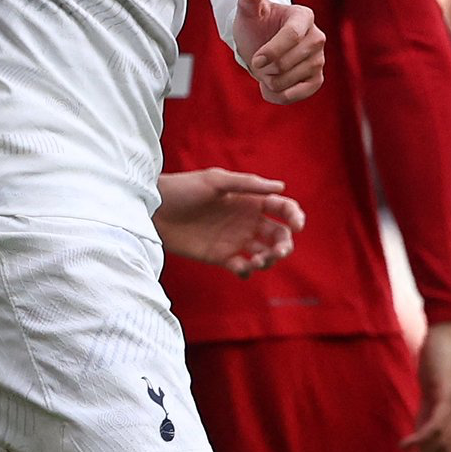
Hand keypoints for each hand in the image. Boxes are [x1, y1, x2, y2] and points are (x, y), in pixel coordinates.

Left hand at [154, 168, 304, 274]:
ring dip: (269, 260)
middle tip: (278, 251)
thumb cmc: (182, 189)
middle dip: (284, 245)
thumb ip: (247, 184)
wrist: (153, 210)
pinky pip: (243, 267)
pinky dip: (249, 271)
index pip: (281, 209)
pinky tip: (243, 267)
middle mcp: (246, 220)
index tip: (297, 226)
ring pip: (264, 254)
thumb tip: (281, 187)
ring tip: (257, 261)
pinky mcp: (220, 256)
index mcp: (249, 200)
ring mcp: (234, 239)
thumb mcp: (215, 181)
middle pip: (278, 235)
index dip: (295, 216)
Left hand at [232, 0, 323, 102]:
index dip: (271, 51)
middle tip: (258, 61)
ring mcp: (319, 59)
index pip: (292, 36)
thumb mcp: (249, 10)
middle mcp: (317, 37)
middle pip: (287, 63)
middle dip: (265, 68)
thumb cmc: (256, 24)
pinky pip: (299, 94)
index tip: (255, 61)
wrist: (262, 44)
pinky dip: (279, 96)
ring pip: (288, 81)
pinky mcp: (317, 79)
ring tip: (266, 70)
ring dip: (268, 81)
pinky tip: (269, 86)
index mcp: (303, 16)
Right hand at [396, 321, 450, 451]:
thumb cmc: (439, 356)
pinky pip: (436, 426)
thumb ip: (428, 413)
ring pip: (442, 444)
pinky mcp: (450, 395)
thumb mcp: (433, 389)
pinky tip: (404, 445)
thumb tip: (419, 437)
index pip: (450, 450)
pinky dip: (420, 440)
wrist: (448, 328)